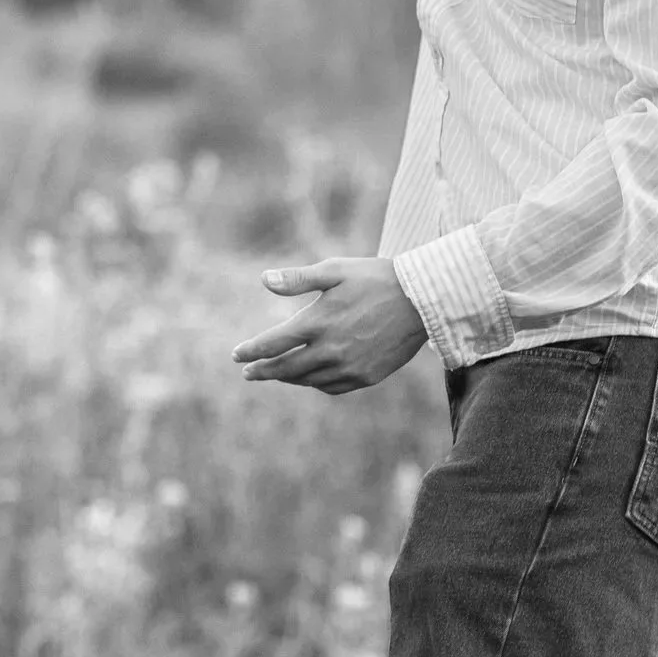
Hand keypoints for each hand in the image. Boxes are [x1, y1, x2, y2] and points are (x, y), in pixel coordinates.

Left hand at [231, 257, 427, 395]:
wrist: (422, 300)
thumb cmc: (375, 278)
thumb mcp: (334, 270)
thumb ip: (297, 279)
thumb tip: (263, 280)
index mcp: (317, 322)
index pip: (272, 344)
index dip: (251, 351)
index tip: (236, 355)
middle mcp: (330, 350)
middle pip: (285, 369)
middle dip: (263, 371)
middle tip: (248, 372)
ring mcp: (349, 366)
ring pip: (307, 380)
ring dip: (288, 378)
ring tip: (276, 373)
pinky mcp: (366, 376)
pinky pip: (332, 387)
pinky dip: (315, 383)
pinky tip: (310, 378)